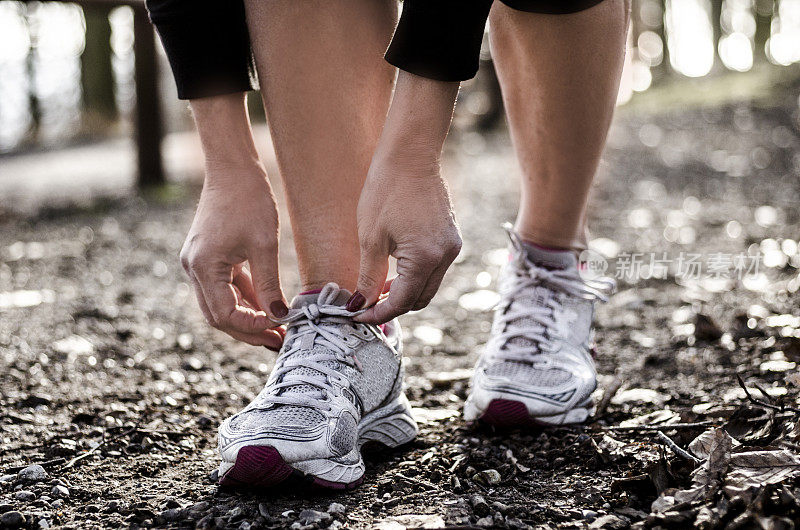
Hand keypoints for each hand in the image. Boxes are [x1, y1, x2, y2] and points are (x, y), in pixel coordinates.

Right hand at [180, 162, 286, 348]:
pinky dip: (245, 300)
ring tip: (277, 330)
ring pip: (221, 304)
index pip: (224, 315)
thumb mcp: (264, 245)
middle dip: (248, 331)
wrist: (233, 167)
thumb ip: (269, 285)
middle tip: (279, 342)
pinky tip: (268, 309)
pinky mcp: (208, 258)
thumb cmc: (249, 200)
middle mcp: (194, 269)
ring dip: (247, 318)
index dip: (252, 327)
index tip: (278, 329)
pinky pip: (225, 288)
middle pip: (218, 316)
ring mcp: (198, 263)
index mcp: (203, 267)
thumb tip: (279, 317)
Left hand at [349, 155, 461, 323]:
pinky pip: (435, 269)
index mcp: (425, 258)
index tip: (357, 315)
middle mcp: (445, 256)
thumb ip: (368, 276)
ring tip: (377, 288)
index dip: (378, 313)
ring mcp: (452, 247)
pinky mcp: (452, 238)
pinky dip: (415, 276)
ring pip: (429, 286)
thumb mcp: (370, 238)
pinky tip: (395, 269)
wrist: (411, 154)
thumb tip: (360, 305)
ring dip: (405, 292)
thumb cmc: (386, 190)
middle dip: (393, 306)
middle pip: (420, 299)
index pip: (402, 301)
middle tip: (366, 305)